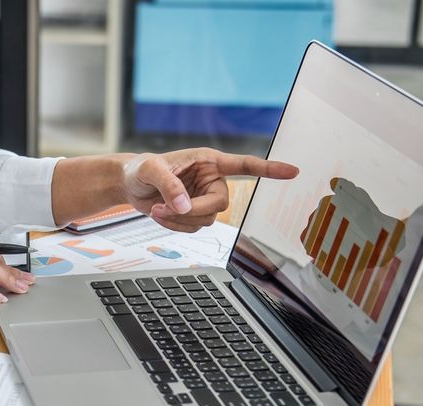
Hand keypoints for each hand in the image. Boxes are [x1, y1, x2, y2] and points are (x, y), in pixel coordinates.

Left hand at [122, 148, 298, 231]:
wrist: (130, 184)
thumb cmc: (141, 169)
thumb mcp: (151, 170)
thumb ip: (169, 186)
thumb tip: (184, 206)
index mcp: (208, 161)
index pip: (244, 166)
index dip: (268, 169)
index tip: (292, 171)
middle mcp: (211, 180)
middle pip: (220, 204)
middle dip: (194, 211)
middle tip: (167, 209)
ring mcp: (203, 199)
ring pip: (205, 220)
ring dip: (180, 219)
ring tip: (157, 209)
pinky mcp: (193, 214)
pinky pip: (192, 228)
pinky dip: (175, 226)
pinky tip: (160, 214)